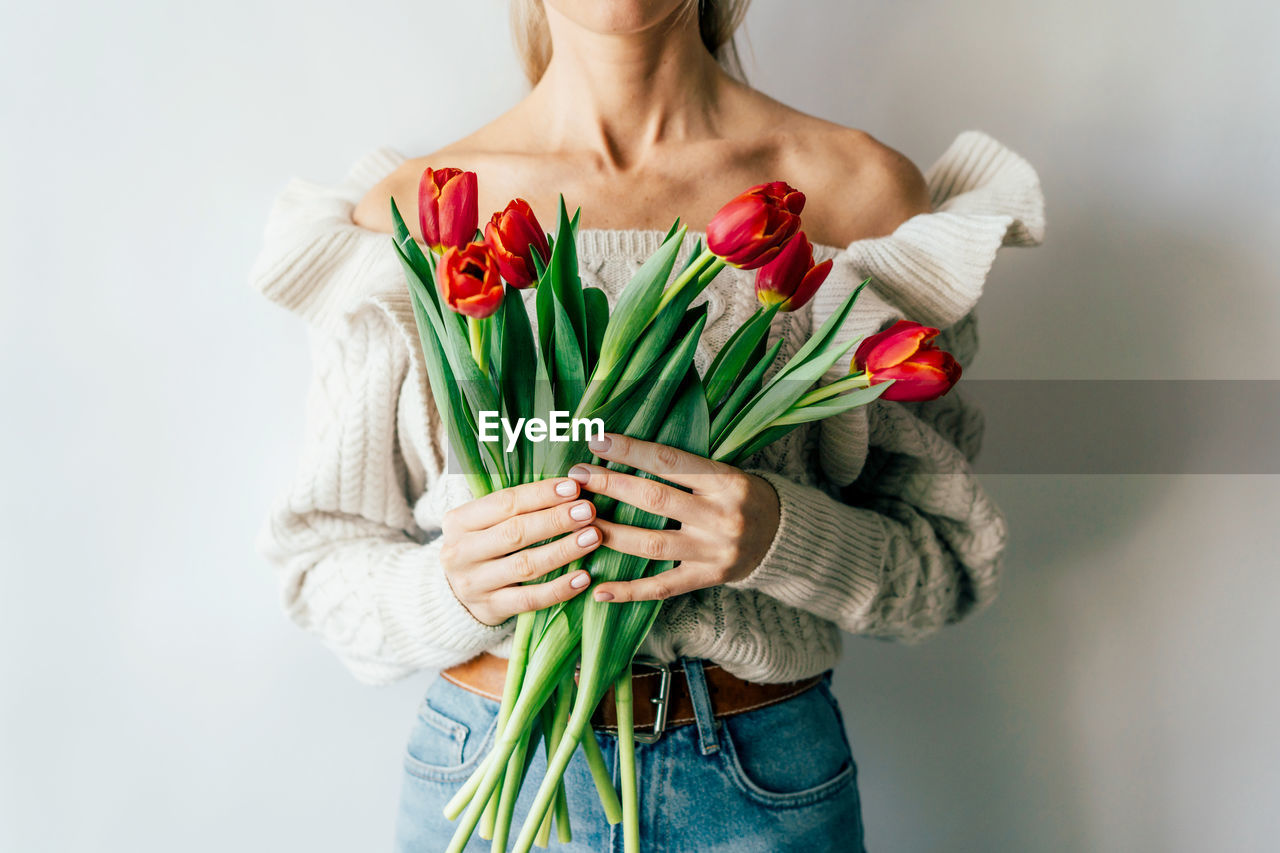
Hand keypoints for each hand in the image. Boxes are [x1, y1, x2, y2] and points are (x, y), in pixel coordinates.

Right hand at [441, 478, 601, 625]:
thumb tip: (568, 487)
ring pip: (525, 565)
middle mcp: (461, 552)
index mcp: (459, 521)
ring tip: (593, 537)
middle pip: (516, 532)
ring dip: (563, 550)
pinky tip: (583, 578)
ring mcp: (473, 583)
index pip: (505, 503)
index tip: (573, 488)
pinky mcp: (489, 608)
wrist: (454, 595)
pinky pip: (530, 599)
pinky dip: (559, 588)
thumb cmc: (482, 545)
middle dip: (556, 520)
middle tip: (588, 511)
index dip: (541, 494)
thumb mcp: (483, 522)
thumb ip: (515, 506)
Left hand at [567, 433, 780, 602]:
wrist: (782, 537)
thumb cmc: (742, 496)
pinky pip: (662, 587)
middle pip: (655, 499)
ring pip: (651, 544)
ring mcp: (713, 552)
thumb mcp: (725, 472)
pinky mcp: (707, 579)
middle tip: (576, 477)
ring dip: (610, 533)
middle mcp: (721, 517)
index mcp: (726, 482)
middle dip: (611, 486)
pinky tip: (599, 590)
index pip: (671, 461)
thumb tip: (624, 449)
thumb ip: (683, 465)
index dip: (632, 450)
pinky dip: (629, 591)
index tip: (597, 441)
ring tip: (577, 523)